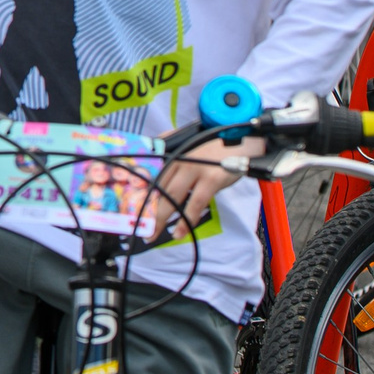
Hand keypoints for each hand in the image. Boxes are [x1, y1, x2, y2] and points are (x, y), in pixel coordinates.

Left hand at [146, 134, 264, 239]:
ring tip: (152, 234)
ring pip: (172, 196)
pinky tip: (179, 232)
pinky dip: (186, 220)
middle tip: (138, 227)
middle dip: (146, 209)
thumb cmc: (214, 145)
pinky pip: (195, 203)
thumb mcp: (188, 145)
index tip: (130, 208)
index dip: (139, 192)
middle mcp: (179, 158)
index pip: (150, 174)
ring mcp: (195, 168)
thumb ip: (171, 153)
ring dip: (160, 218)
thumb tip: (153, 173)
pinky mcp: (211, 179)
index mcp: (171, 151)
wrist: (242, 139)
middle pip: (157, 187)